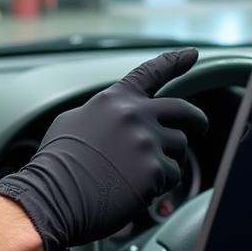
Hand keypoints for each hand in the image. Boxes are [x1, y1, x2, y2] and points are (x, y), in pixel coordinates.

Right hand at [0, 48, 208, 250]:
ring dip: (167, 161)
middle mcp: (134, 114)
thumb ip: (102, 114)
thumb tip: (115, 121)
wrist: (52, 196)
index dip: (174, 62)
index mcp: (114, 100)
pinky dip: (160, 185)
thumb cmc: (56, 165)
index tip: (192, 53)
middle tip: (199, 128)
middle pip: (183, 111)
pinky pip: (173, 176)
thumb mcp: (72, 122)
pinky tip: (136, 189)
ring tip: (138, 174)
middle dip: (196, 121)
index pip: (150, 73)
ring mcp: (147, 141)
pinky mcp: (155, 169)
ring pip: (179, 147)